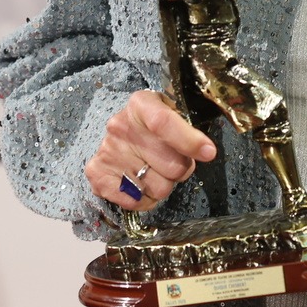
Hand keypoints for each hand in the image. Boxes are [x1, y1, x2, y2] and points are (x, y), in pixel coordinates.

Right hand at [85, 90, 216, 211]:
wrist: (118, 135)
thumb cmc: (152, 126)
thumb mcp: (171, 114)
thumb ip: (187, 130)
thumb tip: (206, 152)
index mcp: (141, 104)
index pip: (163, 122)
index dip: (188, 140)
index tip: (209, 152)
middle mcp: (120, 126)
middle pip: (171, 165)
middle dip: (180, 168)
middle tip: (172, 160)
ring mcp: (107, 151)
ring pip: (159, 188)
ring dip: (163, 185)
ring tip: (154, 170)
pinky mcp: (97, 175)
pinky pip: (136, 201)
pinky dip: (145, 199)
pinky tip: (141, 183)